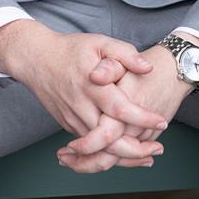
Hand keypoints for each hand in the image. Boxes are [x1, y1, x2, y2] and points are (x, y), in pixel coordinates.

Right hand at [56, 43, 192, 172]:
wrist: (35, 59)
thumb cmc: (70, 49)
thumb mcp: (99, 42)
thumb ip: (124, 53)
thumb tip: (147, 68)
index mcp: (93, 85)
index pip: (120, 108)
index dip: (142, 117)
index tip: (163, 120)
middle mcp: (82, 106)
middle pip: (109, 139)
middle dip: (135, 150)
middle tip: (158, 148)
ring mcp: (73, 119)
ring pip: (99, 149)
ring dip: (124, 156)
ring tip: (149, 155)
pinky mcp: (68, 125)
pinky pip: (90, 146)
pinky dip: (108, 152)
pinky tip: (127, 151)